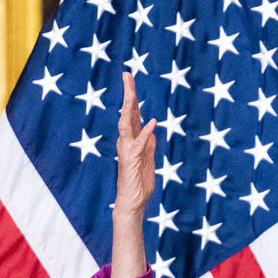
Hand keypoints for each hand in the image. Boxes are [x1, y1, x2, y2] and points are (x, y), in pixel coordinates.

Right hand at [112, 73, 156, 277]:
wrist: (133, 204)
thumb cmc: (139, 184)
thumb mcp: (149, 159)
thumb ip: (149, 144)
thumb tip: (152, 129)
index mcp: (131, 140)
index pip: (130, 114)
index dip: (131, 97)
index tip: (130, 79)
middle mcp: (126, 142)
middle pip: (126, 113)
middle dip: (127, 93)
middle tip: (127, 74)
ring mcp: (128, 151)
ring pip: (127, 124)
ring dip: (130, 107)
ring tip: (131, 91)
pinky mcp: (132, 161)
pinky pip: (139, 145)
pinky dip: (146, 134)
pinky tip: (152, 123)